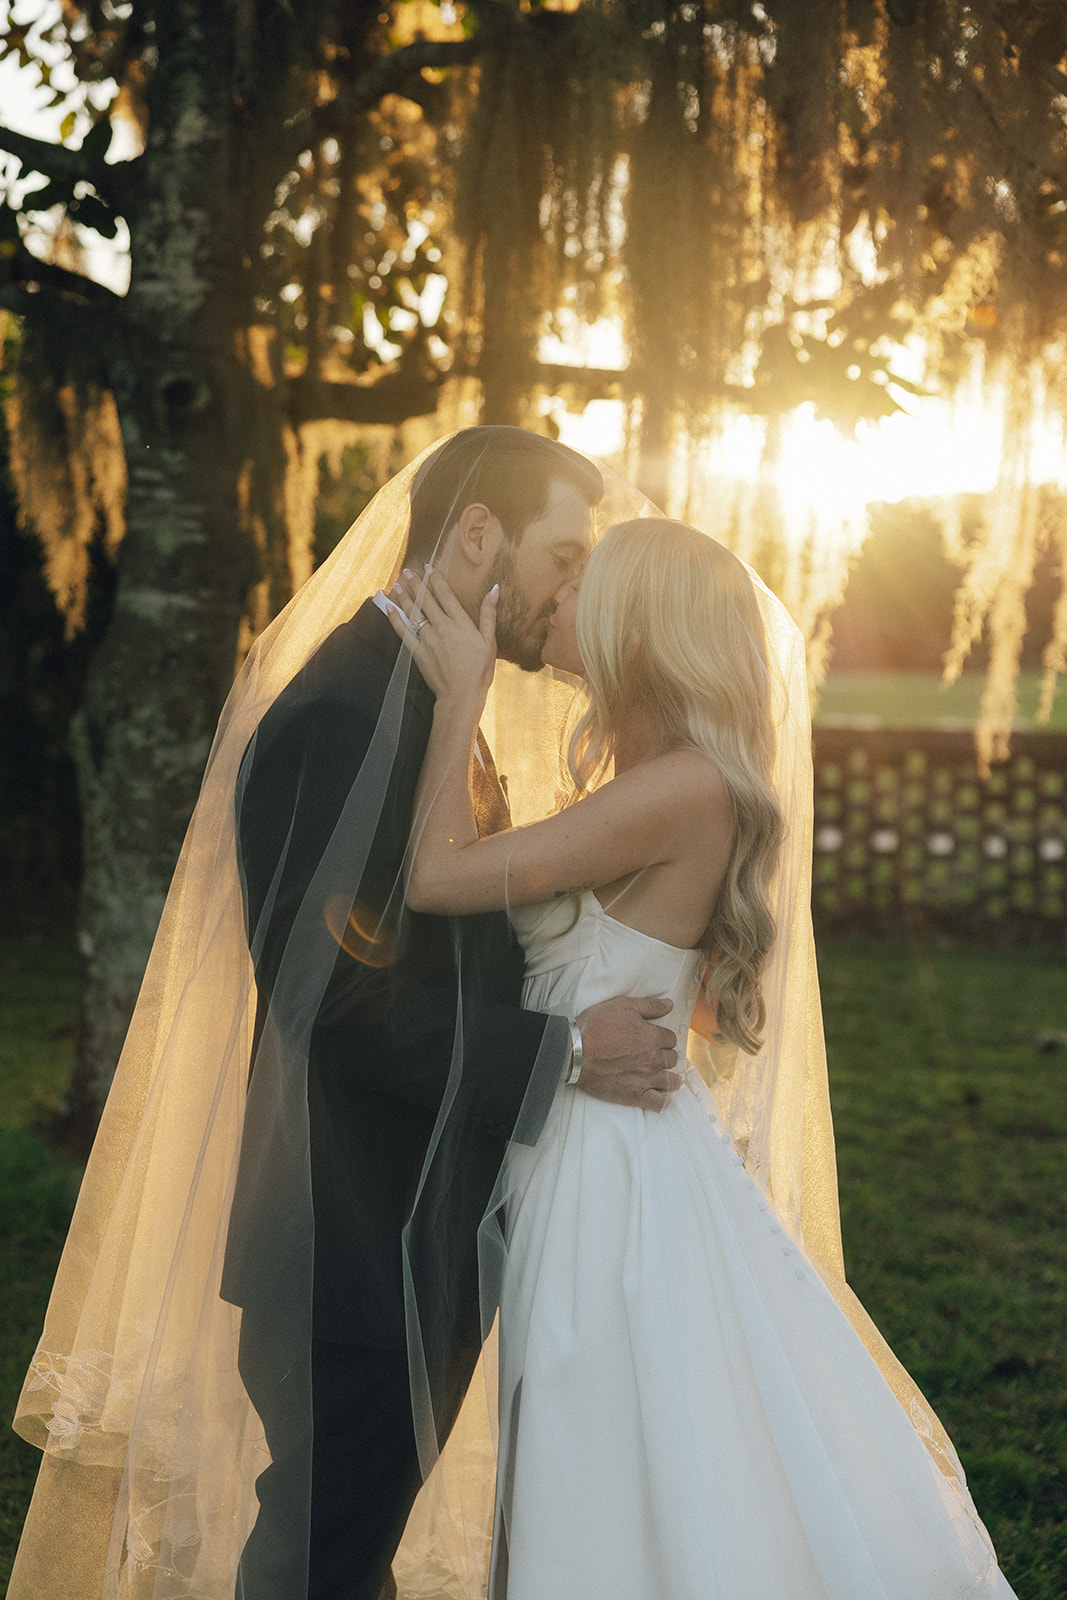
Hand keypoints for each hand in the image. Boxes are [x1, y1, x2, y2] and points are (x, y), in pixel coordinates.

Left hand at [386, 567, 496, 706]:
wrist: (461, 696)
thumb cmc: (479, 671)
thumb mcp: (490, 641)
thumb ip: (489, 614)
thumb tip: (494, 590)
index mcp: (460, 623)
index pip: (445, 595)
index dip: (435, 580)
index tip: (428, 568)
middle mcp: (442, 628)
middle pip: (426, 601)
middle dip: (416, 584)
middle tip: (408, 571)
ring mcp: (428, 640)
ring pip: (413, 613)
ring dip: (404, 597)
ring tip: (397, 584)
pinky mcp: (418, 652)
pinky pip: (403, 632)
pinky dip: (395, 618)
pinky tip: (389, 607)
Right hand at [574, 996, 680, 1112]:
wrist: (575, 1052)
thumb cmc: (595, 1026)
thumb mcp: (623, 1006)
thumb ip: (650, 1006)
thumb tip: (669, 1004)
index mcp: (652, 1037)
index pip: (671, 1039)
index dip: (663, 1038)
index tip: (655, 1039)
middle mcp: (653, 1058)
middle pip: (672, 1059)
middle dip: (665, 1056)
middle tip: (654, 1056)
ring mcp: (646, 1078)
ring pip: (671, 1082)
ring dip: (670, 1078)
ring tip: (663, 1076)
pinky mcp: (636, 1095)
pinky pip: (659, 1103)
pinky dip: (663, 1101)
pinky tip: (660, 1096)